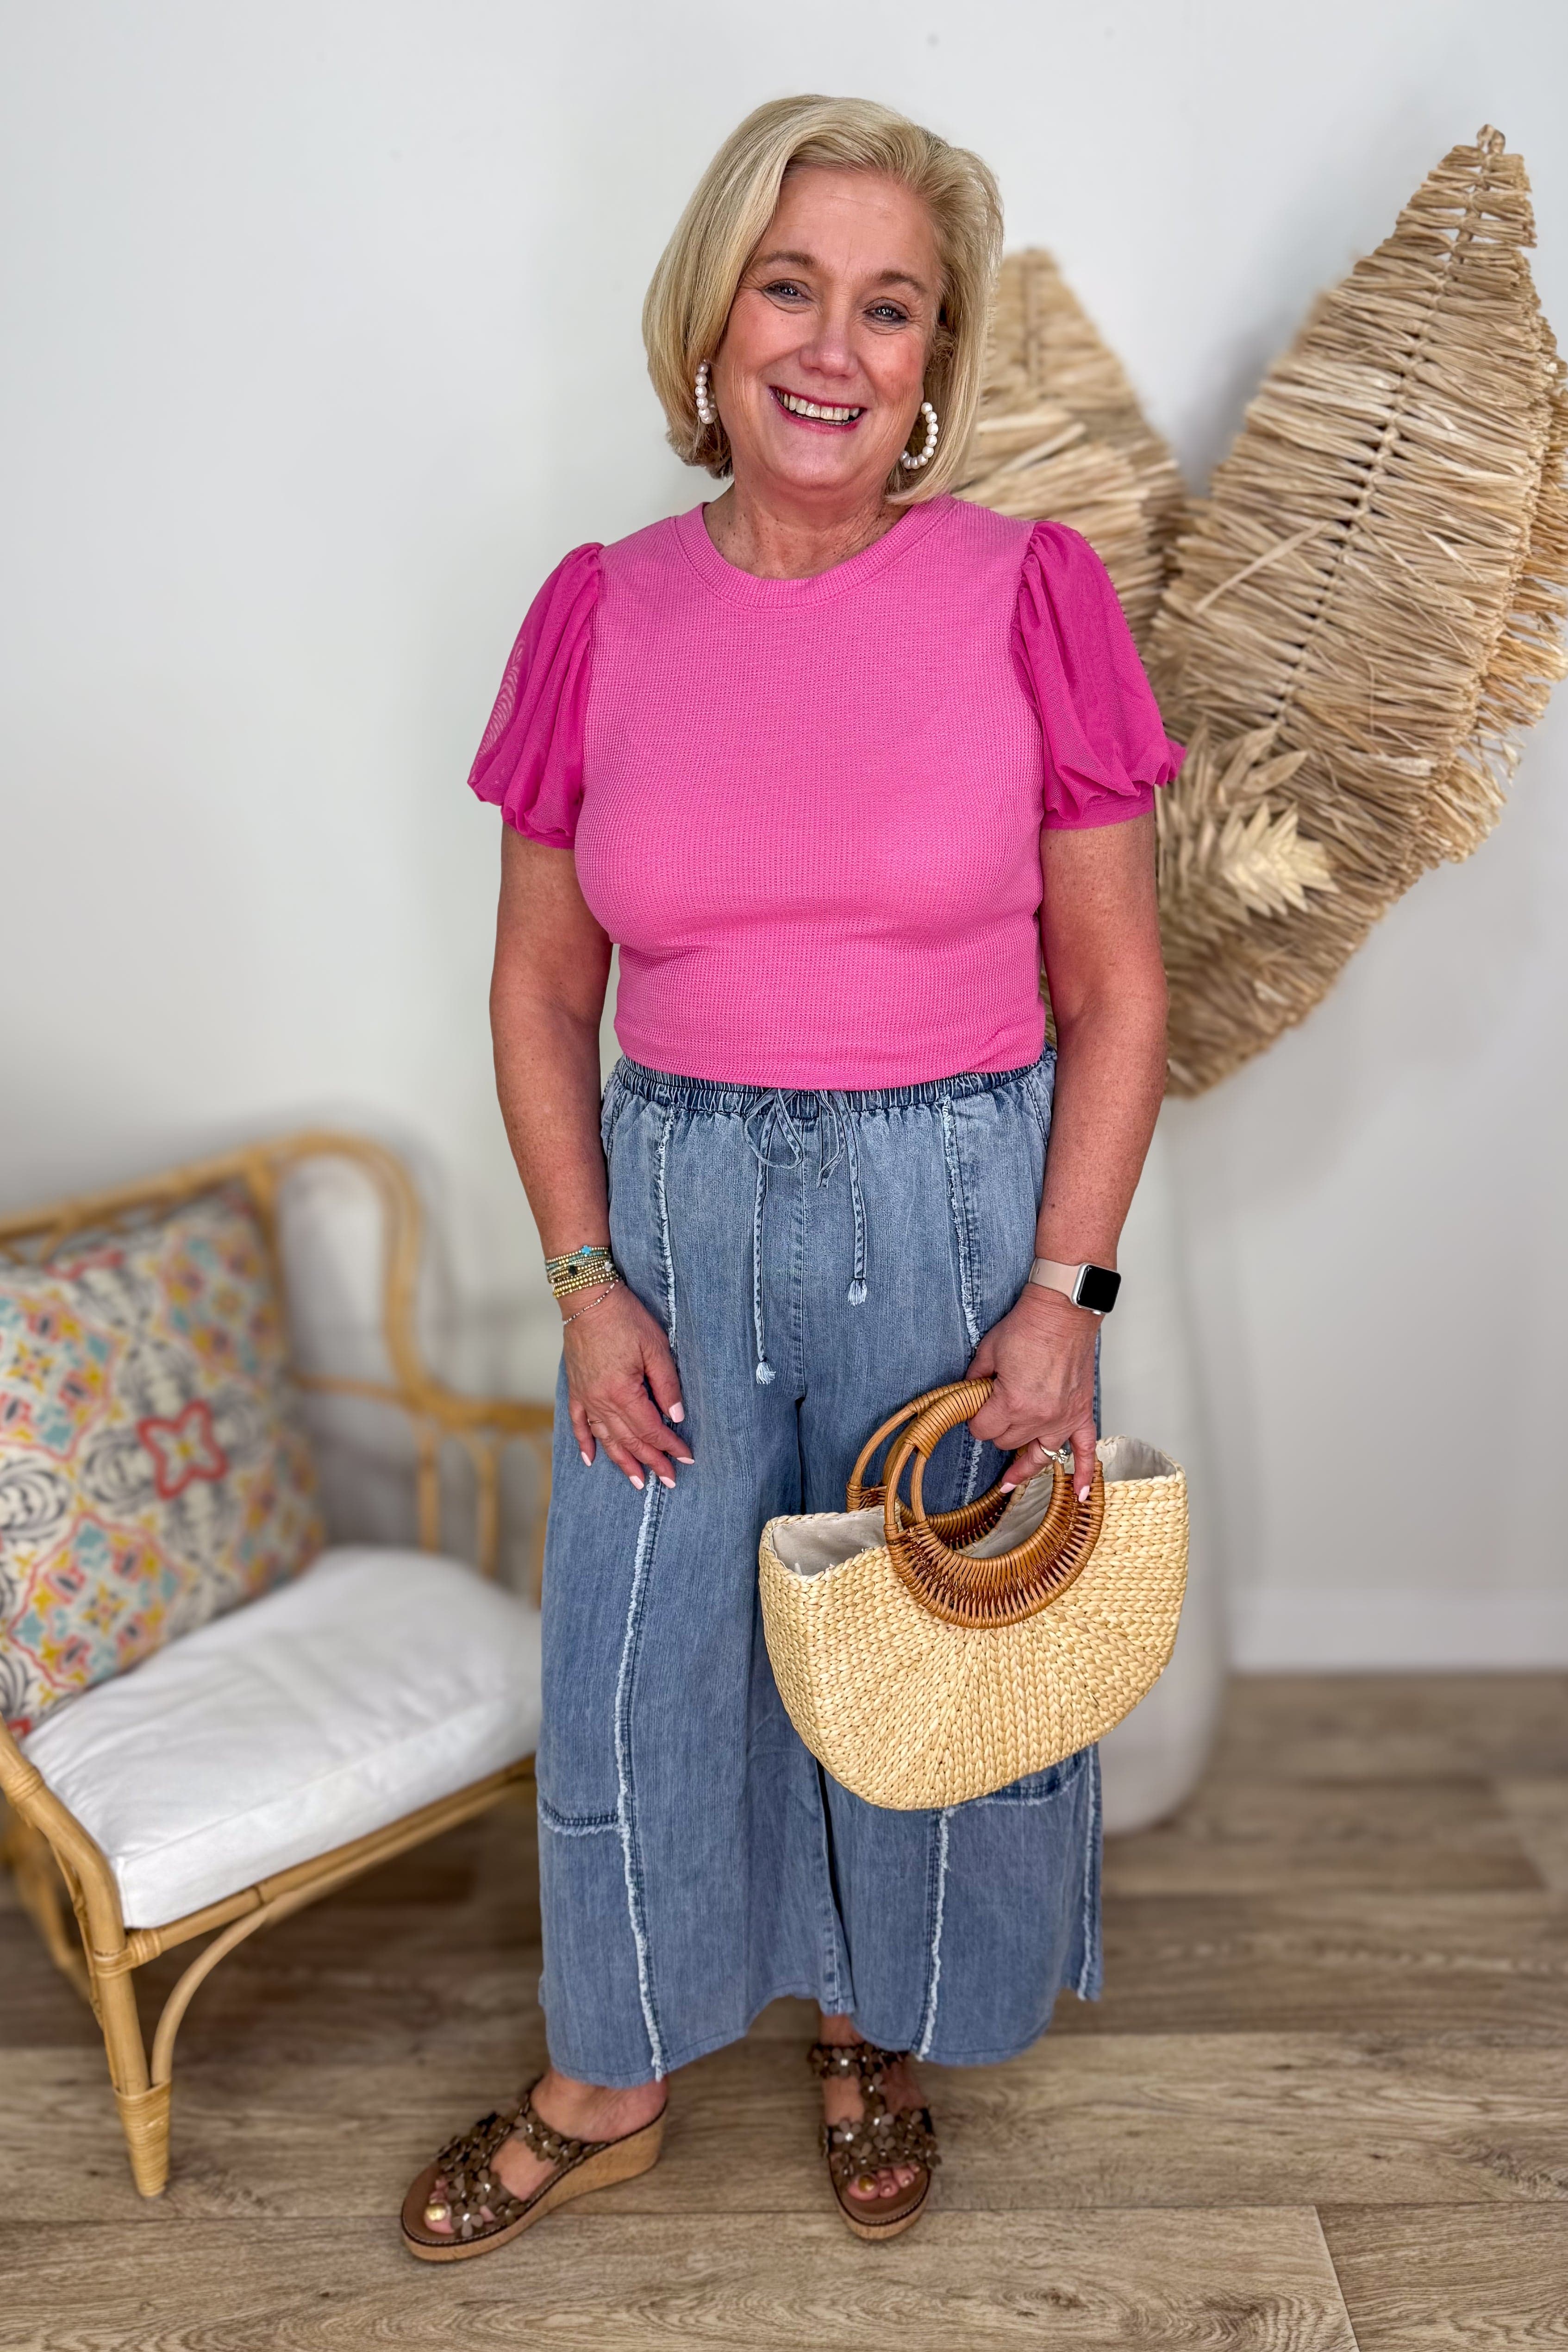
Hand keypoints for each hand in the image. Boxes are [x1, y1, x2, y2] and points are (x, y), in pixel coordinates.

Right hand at [564, 1286, 692, 1489]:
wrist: (588, 1297)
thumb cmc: (624, 1317)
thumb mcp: (656, 1347)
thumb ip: (667, 1384)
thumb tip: (676, 1417)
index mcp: (622, 1393)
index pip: (651, 1429)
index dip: (669, 1446)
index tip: (686, 1459)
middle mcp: (600, 1401)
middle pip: (629, 1440)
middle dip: (651, 1462)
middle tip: (668, 1480)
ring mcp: (585, 1397)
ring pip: (606, 1438)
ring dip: (622, 1462)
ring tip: (638, 1481)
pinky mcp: (576, 1388)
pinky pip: (578, 1423)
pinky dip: (585, 1443)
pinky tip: (591, 1459)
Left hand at [965, 1284, 1098, 1500]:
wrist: (1062, 1312)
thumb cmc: (1027, 1327)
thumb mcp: (988, 1352)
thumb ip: (974, 1380)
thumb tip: (965, 1395)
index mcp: (1013, 1404)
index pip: (984, 1431)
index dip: (975, 1421)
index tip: (975, 1411)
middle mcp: (1040, 1417)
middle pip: (1008, 1443)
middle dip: (997, 1431)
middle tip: (994, 1414)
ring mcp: (1064, 1418)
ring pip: (1039, 1454)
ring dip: (1023, 1460)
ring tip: (1009, 1478)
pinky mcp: (1081, 1413)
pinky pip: (1086, 1451)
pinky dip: (1085, 1474)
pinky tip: (1080, 1494)